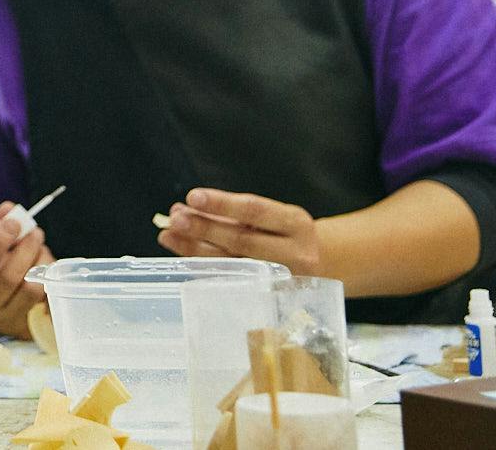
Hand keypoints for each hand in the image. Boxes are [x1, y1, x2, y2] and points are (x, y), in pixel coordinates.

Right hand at [0, 202, 54, 337]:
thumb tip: (8, 209)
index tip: (13, 222)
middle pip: (6, 278)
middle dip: (24, 250)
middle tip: (35, 231)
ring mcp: (1, 319)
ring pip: (28, 290)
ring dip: (40, 262)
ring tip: (39, 245)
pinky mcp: (21, 323)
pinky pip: (42, 299)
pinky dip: (47, 276)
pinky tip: (42, 261)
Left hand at [159, 188, 322, 275]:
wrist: (326, 265)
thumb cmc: (288, 234)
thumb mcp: (274, 216)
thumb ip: (232, 213)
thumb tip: (184, 209)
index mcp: (296, 223)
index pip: (256, 211)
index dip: (222, 204)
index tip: (193, 197)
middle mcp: (295, 253)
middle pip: (242, 241)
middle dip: (203, 229)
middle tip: (175, 219)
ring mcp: (284, 280)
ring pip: (234, 263)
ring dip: (196, 249)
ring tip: (169, 235)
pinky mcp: (272, 298)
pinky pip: (234, 281)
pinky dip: (207, 268)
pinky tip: (185, 257)